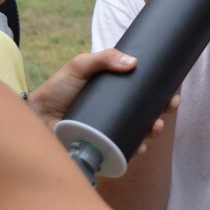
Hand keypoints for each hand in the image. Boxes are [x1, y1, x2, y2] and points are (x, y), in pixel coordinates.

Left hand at [29, 50, 180, 153]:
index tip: (173, 92)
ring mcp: (112, 130)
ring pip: (141, 132)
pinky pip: (125, 150)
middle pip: (149, 112)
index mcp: (116, 91)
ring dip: (154, 131)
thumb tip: (133, 62)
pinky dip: (136, 149)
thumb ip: (104, 58)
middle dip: (164, 111)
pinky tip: (141, 146)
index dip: (164, 92)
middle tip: (168, 107)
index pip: (147, 91)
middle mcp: (118, 110)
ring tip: (155, 128)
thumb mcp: (80, 66)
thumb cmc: (57, 89)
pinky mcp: (104, 147)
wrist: (35, 116)